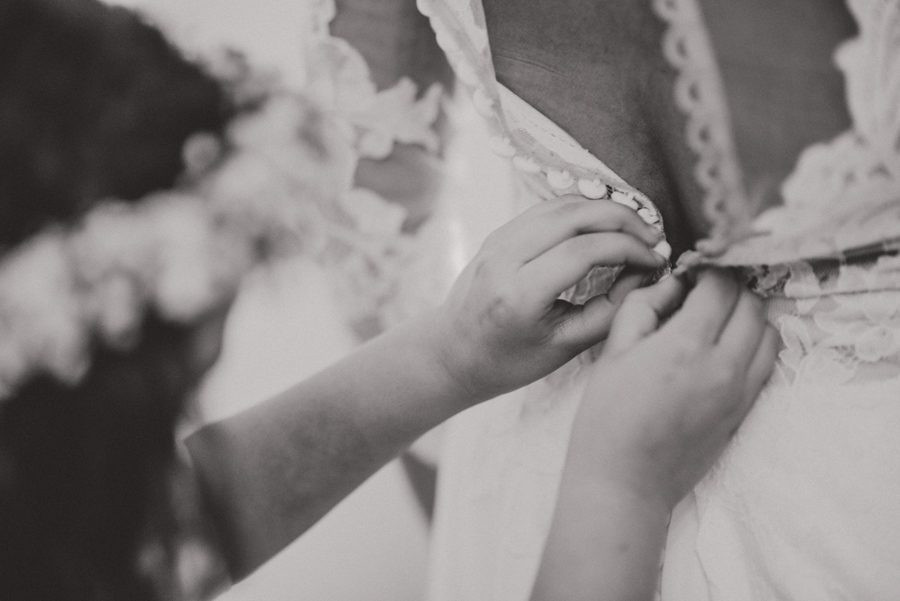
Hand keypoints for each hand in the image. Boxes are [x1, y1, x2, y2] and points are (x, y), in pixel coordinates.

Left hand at [431, 195, 666, 402]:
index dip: (630, 249)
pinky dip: (581, 210)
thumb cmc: (507, 361)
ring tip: (636, 230)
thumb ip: (608, 312)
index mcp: (518, 293)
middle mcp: (504, 258)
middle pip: (575, 215)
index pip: (584, 250)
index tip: (657, 259)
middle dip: (624, 219)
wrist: (451, 354)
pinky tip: (604, 226)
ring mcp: (497, 240)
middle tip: (655, 237)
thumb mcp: (563, 349)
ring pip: (561, 205)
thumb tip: (645, 276)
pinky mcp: (498, 233)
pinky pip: (547, 209)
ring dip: (605, 209)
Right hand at [575, 269, 778, 508]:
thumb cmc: (608, 417)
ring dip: (748, 316)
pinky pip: (768, 365)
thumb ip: (643, 307)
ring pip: (768, 333)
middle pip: (751, 305)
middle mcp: (724, 365)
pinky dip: (755, 345)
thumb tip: (669, 283)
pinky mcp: (744, 412)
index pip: (720, 287)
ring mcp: (740, 391)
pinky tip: (726, 348)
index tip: (690, 273)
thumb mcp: (613, 352)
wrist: (625, 480)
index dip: (707, 271)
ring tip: (718, 319)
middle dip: (730, 289)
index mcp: (686, 345)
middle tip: (703, 292)